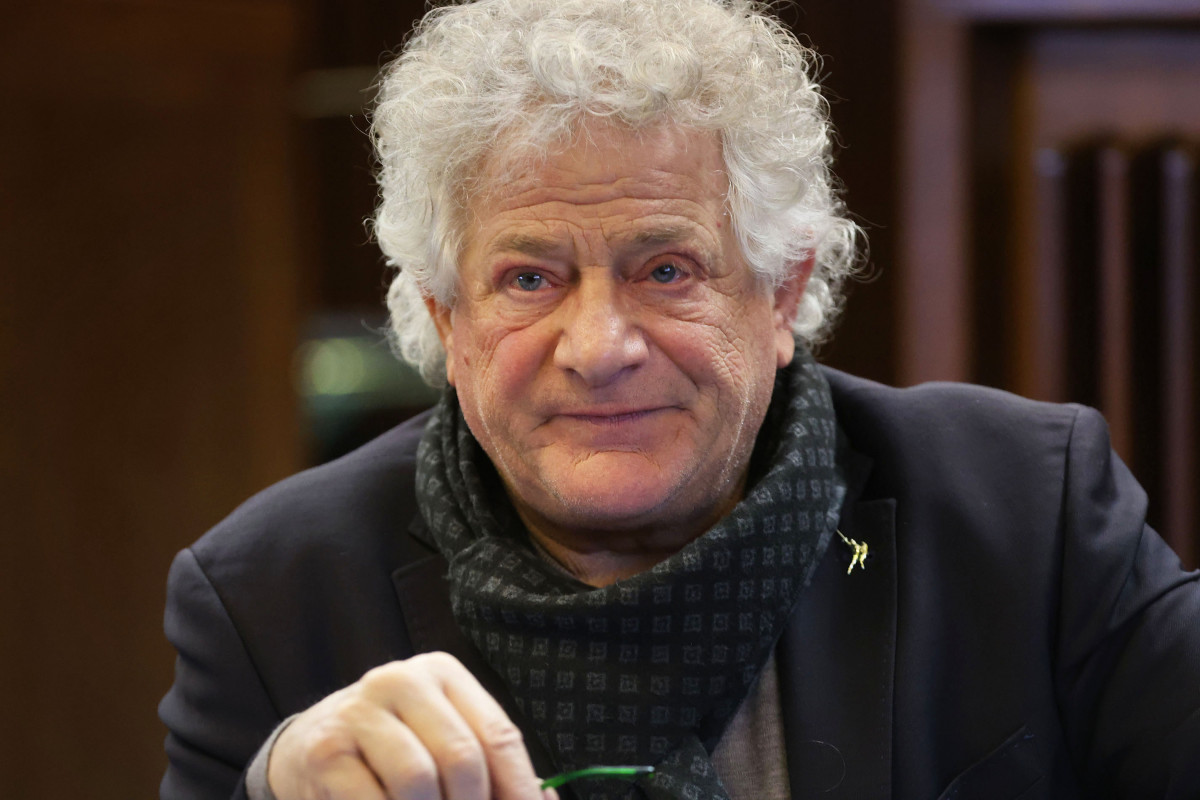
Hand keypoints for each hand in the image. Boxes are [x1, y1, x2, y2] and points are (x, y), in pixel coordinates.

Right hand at [267, 652, 551, 799]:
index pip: (499, 736)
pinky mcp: (325, 750)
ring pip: (418, 780)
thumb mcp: (444, 743)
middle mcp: (401, 679)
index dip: (519, 789)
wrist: (309, 748)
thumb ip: (493, 771)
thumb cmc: (394, 751)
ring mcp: (358, 710)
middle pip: (463, 758)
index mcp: (443, 673)